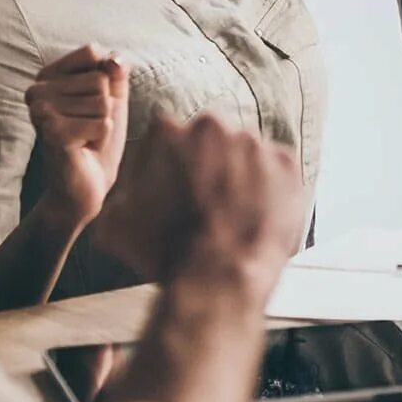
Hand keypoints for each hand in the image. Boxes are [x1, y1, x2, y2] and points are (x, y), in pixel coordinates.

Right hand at [26, 45, 128, 228]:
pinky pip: (103, 123)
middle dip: (105, 108)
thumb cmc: (97, 136)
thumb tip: (114, 58)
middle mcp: (37, 90)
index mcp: (47, 76)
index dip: (106, 82)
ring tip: (84, 137)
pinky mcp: (52, 133)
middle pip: (100, 81)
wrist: (85, 182)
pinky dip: (101, 138)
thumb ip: (115, 72)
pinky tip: (82, 148)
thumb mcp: (112, 97)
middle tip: (87, 127)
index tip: (91, 104)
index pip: (93, 53)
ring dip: (103, 124)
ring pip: (103, 102)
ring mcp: (40, 111)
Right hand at [97, 113, 303, 300]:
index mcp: (168, 131)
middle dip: (205, 163)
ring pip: (244, 153)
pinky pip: (275, 169)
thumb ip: (119, 196)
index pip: (165, 136)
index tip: (171, 188)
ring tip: (231, 213)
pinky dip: (269, 188)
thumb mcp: (116, 226)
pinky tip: (255, 215)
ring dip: (238, 174)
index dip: (166, 164)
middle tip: (203, 200)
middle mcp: (215, 126)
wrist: (220, 275)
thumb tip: (125, 195)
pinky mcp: (286, 163)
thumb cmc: (164, 251)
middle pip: (208, 139)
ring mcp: (255, 143)